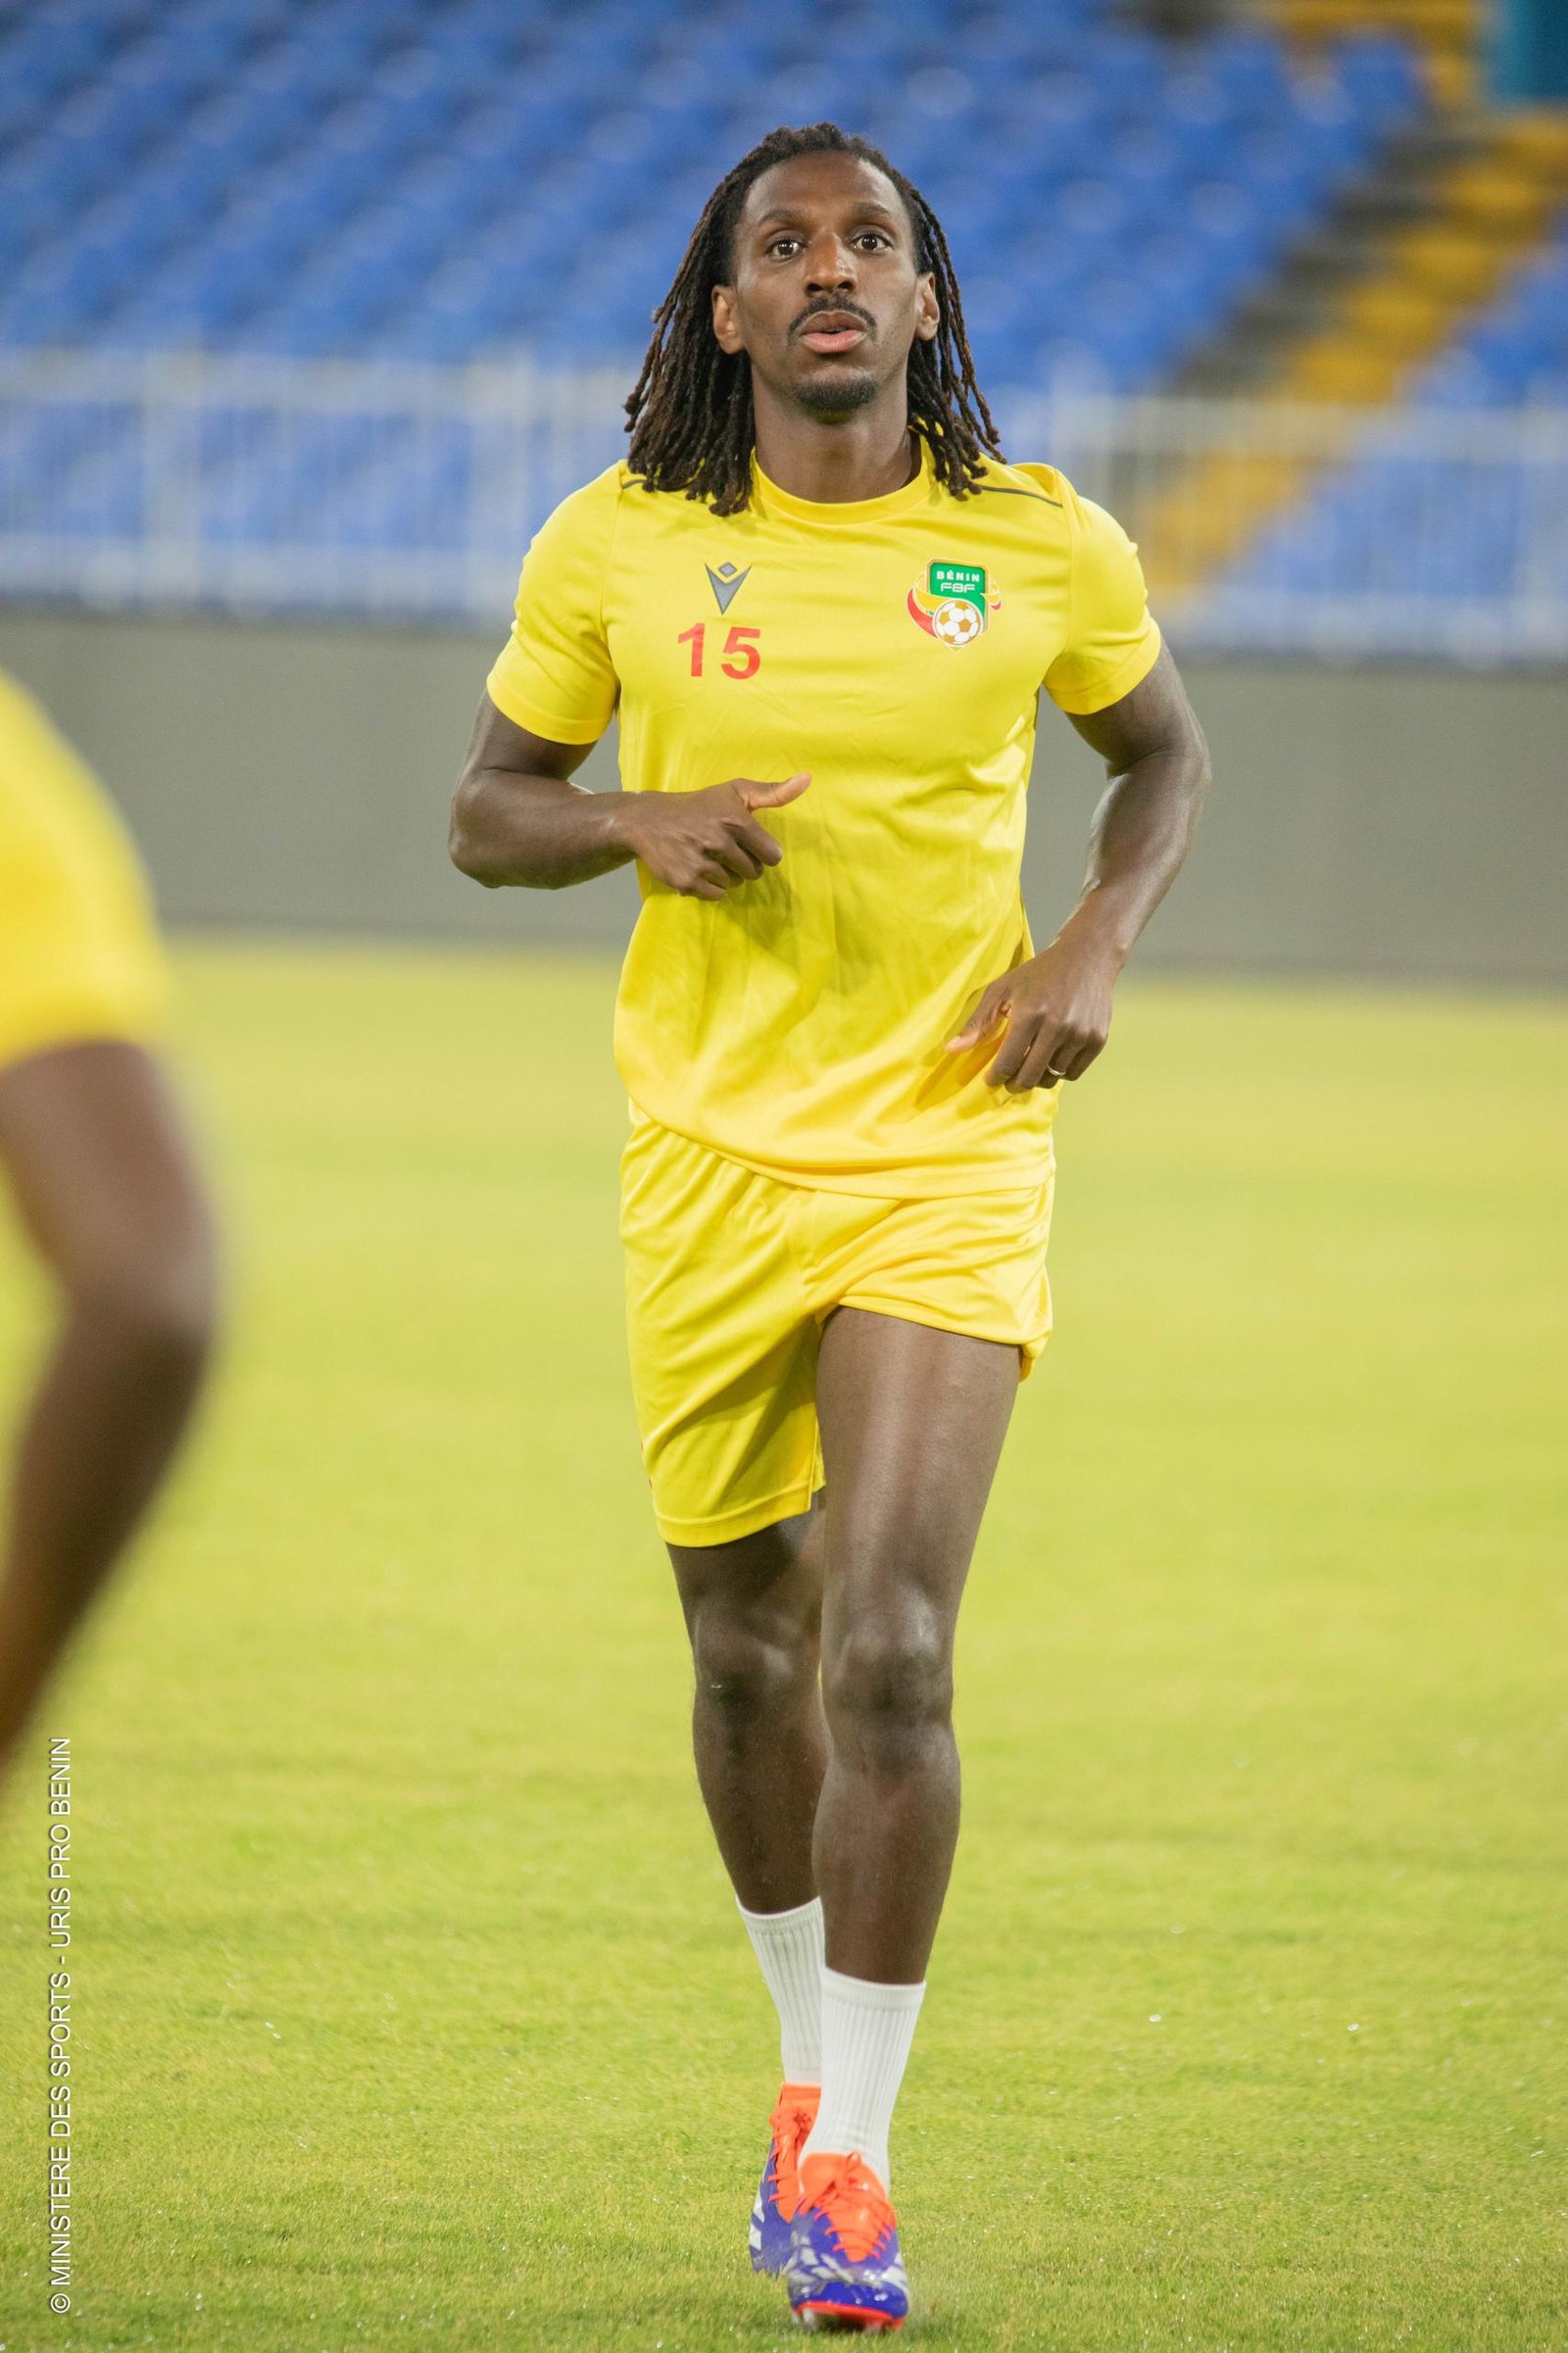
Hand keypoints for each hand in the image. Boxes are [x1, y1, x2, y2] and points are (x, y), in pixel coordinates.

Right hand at [618, 773, 810, 900]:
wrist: (648, 820)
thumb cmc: (698, 805)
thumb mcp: (735, 791)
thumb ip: (773, 792)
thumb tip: (808, 780)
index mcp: (736, 820)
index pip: (772, 855)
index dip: (763, 852)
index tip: (748, 844)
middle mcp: (720, 842)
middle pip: (754, 872)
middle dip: (744, 864)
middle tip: (724, 849)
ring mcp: (702, 863)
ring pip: (735, 884)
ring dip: (727, 875)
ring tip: (709, 856)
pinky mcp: (687, 881)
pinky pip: (716, 895)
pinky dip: (711, 887)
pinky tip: (698, 868)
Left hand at [945, 935, 1120, 1090]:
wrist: (1087, 958)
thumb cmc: (1038, 973)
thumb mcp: (1002, 989)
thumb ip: (978, 1022)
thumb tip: (951, 1050)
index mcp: (1030, 1014)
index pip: (1007, 1063)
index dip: (995, 1077)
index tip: (990, 1079)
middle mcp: (1057, 1027)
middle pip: (1030, 1077)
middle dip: (1013, 1084)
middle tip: (1008, 1080)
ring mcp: (1080, 1035)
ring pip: (1052, 1077)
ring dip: (1037, 1076)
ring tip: (1030, 1064)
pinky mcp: (1097, 1040)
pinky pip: (1073, 1073)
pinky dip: (1059, 1071)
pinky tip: (1051, 1058)